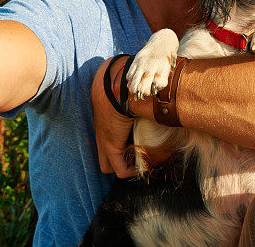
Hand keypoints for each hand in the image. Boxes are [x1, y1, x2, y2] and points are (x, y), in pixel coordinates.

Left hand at [91, 57, 135, 177]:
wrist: (116, 85)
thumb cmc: (122, 84)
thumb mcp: (127, 90)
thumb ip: (135, 91)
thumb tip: (153, 83)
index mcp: (104, 121)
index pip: (107, 140)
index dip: (120, 146)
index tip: (134, 144)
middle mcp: (101, 133)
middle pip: (103, 158)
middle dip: (117, 161)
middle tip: (134, 158)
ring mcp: (104, 141)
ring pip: (107, 166)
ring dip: (124, 166)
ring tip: (138, 162)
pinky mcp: (111, 146)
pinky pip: (119, 170)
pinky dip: (130, 171)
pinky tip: (141, 165)